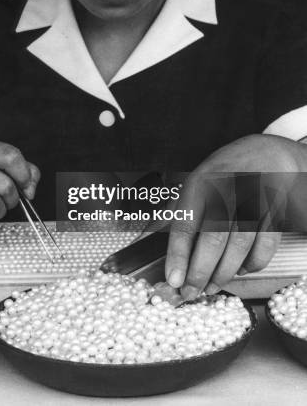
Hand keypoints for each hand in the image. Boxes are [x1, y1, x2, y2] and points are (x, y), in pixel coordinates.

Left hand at [164, 135, 303, 299]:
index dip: (178, 255)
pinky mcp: (273, 215)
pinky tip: (238, 270)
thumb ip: (185, 214)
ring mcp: (253, 204)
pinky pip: (263, 248)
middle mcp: (227, 192)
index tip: (173, 279)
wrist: (265, 154)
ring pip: (238, 248)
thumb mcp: (197, 182)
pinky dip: (251, 265)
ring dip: (222, 274)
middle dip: (199, 272)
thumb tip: (174, 257)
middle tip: (189, 292)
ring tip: (209, 288)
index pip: (186, 223)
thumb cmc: (224, 174)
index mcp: (201, 184)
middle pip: (213, 239)